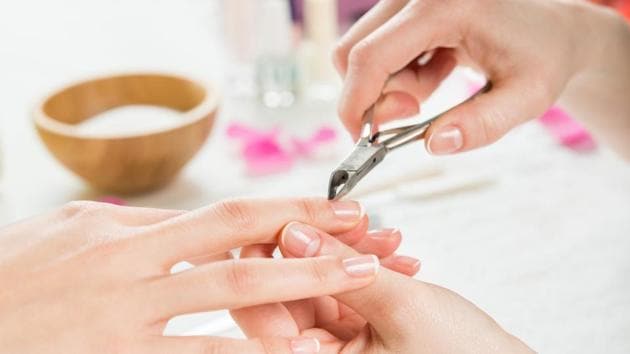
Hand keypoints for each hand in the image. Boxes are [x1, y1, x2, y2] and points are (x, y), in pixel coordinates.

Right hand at [0, 198, 379, 353]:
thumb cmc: (12, 276)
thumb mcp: (71, 234)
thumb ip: (133, 230)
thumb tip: (177, 223)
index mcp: (127, 231)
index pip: (226, 217)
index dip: (289, 211)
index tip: (339, 209)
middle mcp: (132, 268)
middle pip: (239, 249)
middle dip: (310, 246)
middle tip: (366, 246)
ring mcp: (126, 319)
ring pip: (225, 304)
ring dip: (294, 300)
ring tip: (346, 303)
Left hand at [234, 221, 533, 352]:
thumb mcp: (398, 305)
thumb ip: (338, 265)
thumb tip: (290, 231)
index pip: (262, 311)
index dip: (268, 259)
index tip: (287, 219)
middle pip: (291, 292)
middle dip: (323, 249)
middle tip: (349, 219)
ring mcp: (338, 345)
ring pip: (321, 284)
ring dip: (353, 254)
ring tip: (389, 238)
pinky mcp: (358, 331)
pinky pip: (347, 290)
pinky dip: (368, 268)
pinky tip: (395, 254)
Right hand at [334, 0, 629, 155]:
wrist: (554, 31)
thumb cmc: (544, 58)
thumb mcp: (526, 98)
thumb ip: (482, 124)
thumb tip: (433, 144)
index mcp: (445, 7)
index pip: (369, 56)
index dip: (356, 104)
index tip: (364, 140)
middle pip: (352, 52)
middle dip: (372, 95)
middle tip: (415, 112)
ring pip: (360, 52)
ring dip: (389, 85)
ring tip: (436, 86)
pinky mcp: (407, 9)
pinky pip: (376, 49)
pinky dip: (397, 73)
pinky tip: (435, 70)